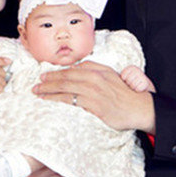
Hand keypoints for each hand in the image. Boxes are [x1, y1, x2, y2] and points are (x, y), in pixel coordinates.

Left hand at [33, 61, 155, 133]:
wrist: (138, 107)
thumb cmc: (126, 93)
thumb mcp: (112, 75)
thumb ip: (95, 70)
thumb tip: (78, 69)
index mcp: (99, 70)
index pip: (73, 69)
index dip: (58, 72)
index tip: (47, 75)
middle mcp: (94, 78)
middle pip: (66, 77)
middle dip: (49, 80)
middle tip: (37, 84)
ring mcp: (93, 91)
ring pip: (66, 87)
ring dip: (49, 89)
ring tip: (38, 92)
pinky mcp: (93, 105)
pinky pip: (71, 100)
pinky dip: (57, 99)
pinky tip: (49, 100)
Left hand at [120, 65, 154, 93]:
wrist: (144, 86)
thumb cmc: (132, 82)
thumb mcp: (126, 77)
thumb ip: (119, 77)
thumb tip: (110, 77)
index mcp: (131, 68)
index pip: (123, 76)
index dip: (124, 80)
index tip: (126, 80)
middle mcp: (137, 70)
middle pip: (128, 80)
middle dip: (128, 84)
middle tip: (131, 84)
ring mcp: (142, 75)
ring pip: (133, 85)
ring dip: (133, 87)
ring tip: (135, 86)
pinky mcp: (146, 82)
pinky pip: (138, 89)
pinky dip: (137, 90)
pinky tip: (139, 88)